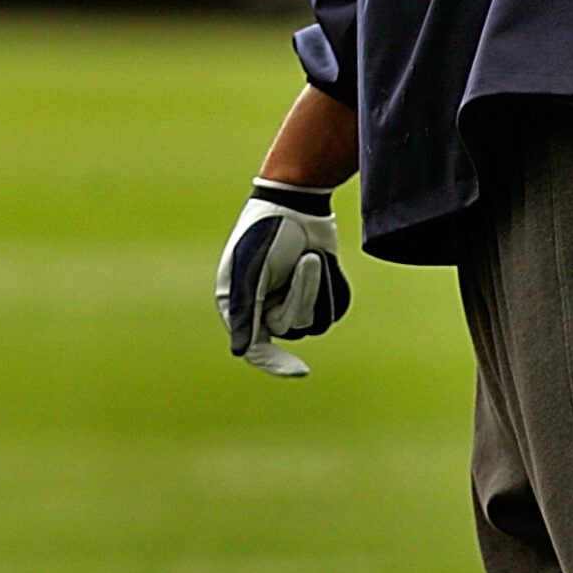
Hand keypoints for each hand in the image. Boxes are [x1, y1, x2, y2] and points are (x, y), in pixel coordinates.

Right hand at [215, 180, 351, 377]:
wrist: (298, 201)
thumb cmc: (267, 230)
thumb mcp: (251, 270)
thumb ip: (246, 312)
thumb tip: (240, 352)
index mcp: (239, 305)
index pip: (256, 349)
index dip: (276, 364)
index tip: (301, 371)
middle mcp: (264, 310)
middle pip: (293, 329)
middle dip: (304, 295)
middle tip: (308, 260)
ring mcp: (292, 302)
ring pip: (316, 322)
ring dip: (319, 289)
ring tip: (312, 256)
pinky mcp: (316, 295)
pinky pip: (333, 310)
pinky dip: (333, 287)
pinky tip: (325, 261)